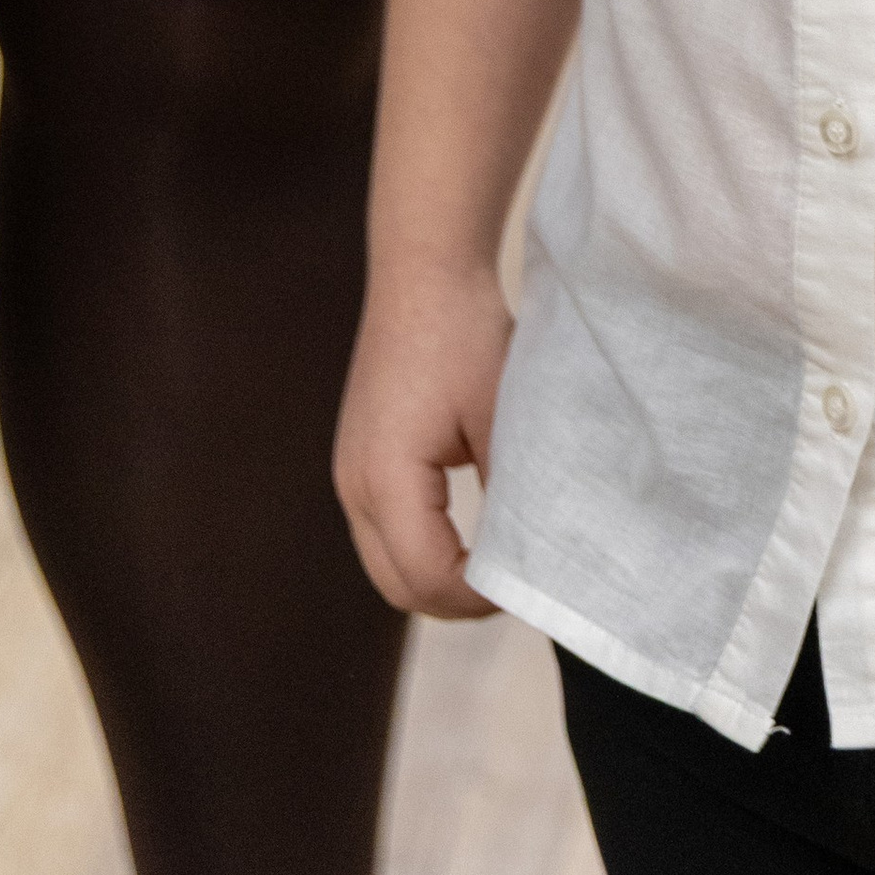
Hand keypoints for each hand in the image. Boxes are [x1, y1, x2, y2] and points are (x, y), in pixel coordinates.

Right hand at [333, 255, 515, 620]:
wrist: (423, 272)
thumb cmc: (465, 334)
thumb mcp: (499, 417)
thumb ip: (508, 493)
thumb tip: (524, 556)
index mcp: (386, 477)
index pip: (426, 575)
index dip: (477, 597)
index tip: (525, 589)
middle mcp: (354, 485)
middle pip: (396, 587)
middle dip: (454, 602)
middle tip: (512, 593)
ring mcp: (349, 474)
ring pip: (385, 565)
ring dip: (435, 579)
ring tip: (494, 571)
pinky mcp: (358, 461)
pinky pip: (382, 533)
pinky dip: (420, 550)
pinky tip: (466, 539)